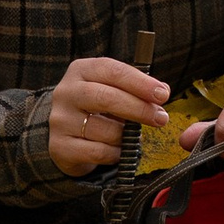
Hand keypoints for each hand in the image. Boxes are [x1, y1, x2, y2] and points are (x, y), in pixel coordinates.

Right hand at [48, 56, 170, 177]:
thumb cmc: (96, 107)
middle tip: (160, 118)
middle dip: (139, 108)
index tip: (163, 94)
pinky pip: (98, 151)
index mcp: (81, 70)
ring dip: (127, 135)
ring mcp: (61, 119)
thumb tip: (163, 90)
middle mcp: (66, 92)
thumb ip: (136, 87)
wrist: (65, 134)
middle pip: (106, 97)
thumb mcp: (112, 89)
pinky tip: (120, 150)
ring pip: (104, 129)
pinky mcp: (60, 146)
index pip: (112, 71)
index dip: (140, 83)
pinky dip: (116, 153)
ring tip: (134, 136)